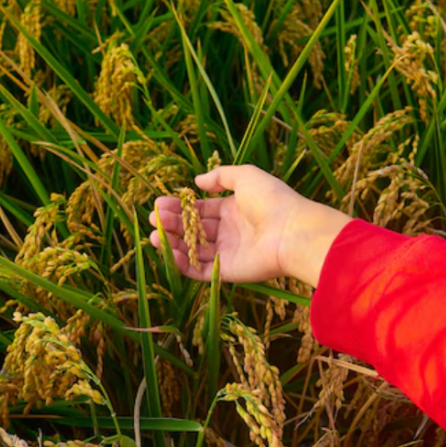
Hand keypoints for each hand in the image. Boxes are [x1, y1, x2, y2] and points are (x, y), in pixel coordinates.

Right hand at [147, 165, 350, 286]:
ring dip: (172, 242)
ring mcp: (227, 252)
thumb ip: (221, 177)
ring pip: (193, 250)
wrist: (292, 231)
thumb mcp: (246, 176)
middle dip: (172, 223)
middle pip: (193, 229)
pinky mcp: (227, 271)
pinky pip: (199, 270)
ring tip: (155, 233)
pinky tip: (168, 250)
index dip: (180, 207)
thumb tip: (197, 181)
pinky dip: (182, 263)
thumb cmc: (272, 200)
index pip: (200, 209)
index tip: (159, 203)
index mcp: (233, 210)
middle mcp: (229, 232)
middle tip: (153, 216)